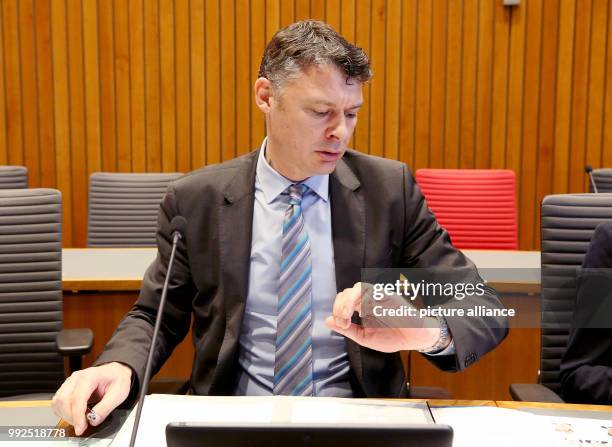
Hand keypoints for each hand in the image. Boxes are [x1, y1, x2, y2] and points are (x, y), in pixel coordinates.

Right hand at [52, 362, 131, 434]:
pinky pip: (57, 402)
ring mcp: (70, 382)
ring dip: (66, 415)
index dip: (77, 416)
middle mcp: (76, 378)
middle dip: (72, 417)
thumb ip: (106, 408)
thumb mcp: (119, 393)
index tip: (80, 428)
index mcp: (90, 376)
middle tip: (83, 426)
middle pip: (64, 401)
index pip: (77, 398)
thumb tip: (93, 420)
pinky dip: (63, 412)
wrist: (115, 372)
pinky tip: (75, 414)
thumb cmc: (117, 380)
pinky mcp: (66, 388)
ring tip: (80, 419)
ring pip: (58, 402)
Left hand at [325, 282, 441, 352]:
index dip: (337, 311)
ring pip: (355, 288)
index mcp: (362, 308)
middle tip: (342, 321)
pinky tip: (358, 311)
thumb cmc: (393, 337)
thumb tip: (327, 321)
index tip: (342, 325)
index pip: (343, 302)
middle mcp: (368, 300)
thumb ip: (347, 329)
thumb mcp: (364, 337)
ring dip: (346, 301)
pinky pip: (368, 289)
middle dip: (339, 306)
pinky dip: (358, 298)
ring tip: (345, 315)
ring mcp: (377, 296)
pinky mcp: (385, 294)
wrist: (415, 338)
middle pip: (345, 293)